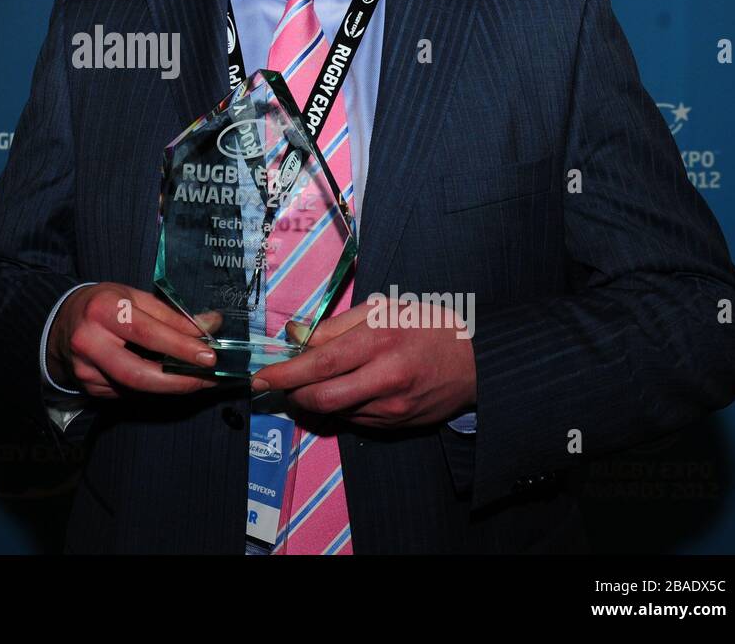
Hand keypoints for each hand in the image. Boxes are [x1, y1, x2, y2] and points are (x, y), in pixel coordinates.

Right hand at [47, 283, 220, 397]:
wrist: (61, 322)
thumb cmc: (103, 304)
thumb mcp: (134, 297)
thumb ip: (171, 314)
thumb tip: (211, 325)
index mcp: (103, 310)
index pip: (147, 333)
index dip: (180, 347)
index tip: (209, 355)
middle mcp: (89, 341)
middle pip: (138, 373)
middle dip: (178, 381)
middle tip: (208, 378)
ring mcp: (86, 369)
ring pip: (135, 388)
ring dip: (170, 387)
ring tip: (197, 380)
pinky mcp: (88, 387)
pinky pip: (127, 393)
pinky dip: (152, 388)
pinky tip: (167, 380)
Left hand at [250, 297, 476, 427]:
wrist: (476, 360)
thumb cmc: (426, 326)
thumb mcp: (381, 310)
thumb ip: (335, 326)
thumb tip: (296, 338)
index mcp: (378, 341)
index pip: (319, 363)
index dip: (284, 373)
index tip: (259, 378)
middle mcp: (384, 378)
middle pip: (321, 398)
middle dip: (292, 394)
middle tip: (279, 384)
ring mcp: (392, 407)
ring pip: (336, 411)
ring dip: (316, 399)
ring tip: (317, 380)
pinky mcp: (398, 425)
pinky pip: (356, 419)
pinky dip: (342, 406)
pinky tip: (349, 389)